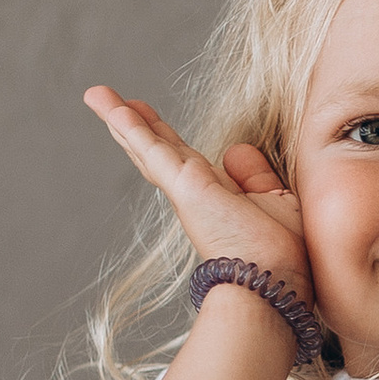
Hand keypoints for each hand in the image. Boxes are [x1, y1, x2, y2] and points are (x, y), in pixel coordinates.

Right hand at [85, 87, 313, 290]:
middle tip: (111, 102)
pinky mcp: (185, 186)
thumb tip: (235, 150)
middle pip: (157, 151)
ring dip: (121, 120)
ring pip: (148, 147)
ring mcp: (186, 190)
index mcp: (215, 195)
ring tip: (97, 96)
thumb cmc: (282, 254)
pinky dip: (131, 127)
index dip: (164, 137)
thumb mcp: (276, 201)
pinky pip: (153, 150)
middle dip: (134, 125)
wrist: (274, 283)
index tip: (147, 117)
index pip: (183, 159)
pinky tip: (115, 108)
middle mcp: (195, 193)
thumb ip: (256, 175)